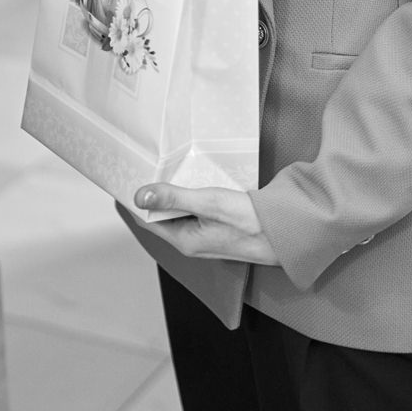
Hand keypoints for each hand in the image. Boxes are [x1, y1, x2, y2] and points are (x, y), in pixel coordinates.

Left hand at [129, 183, 281, 264]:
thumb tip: (140, 196)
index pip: (147, 219)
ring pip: (178, 214)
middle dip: (151, 195)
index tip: (125, 178)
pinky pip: (194, 214)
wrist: (286, 233)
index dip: (134, 200)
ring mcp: (205, 238)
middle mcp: (191, 242)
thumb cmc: (251, 222)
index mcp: (184, 240)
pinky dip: (188, 198)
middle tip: (142, 167)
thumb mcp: (209, 204)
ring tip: (162, 169)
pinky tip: (191, 181)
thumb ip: (175, 198)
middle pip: (161, 217)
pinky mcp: (217, 231)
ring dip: (171, 196)